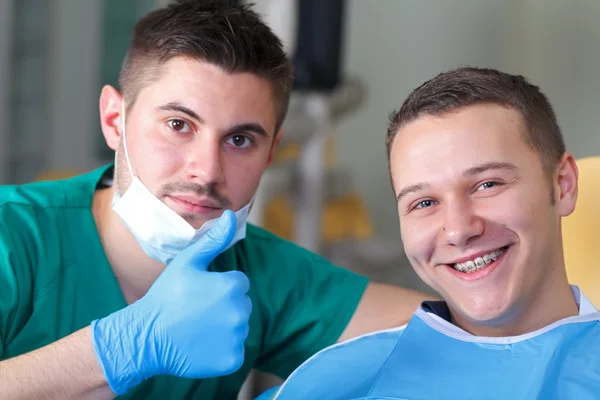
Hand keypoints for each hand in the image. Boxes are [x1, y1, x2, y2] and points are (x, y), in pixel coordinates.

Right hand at [91, 210, 251, 394]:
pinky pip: (235, 351)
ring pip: (239, 328)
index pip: (238, 284)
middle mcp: (240, 311)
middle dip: (225, 307)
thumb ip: (214, 240)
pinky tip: (201, 345)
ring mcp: (237, 337)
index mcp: (232, 286)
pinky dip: (222, 350)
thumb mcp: (188, 263)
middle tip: (197, 311)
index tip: (199, 294)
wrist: (147, 337)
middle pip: (242, 305)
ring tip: (198, 328)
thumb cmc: (166, 296)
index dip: (219, 287)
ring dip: (224, 328)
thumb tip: (231, 215)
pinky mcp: (232, 359)